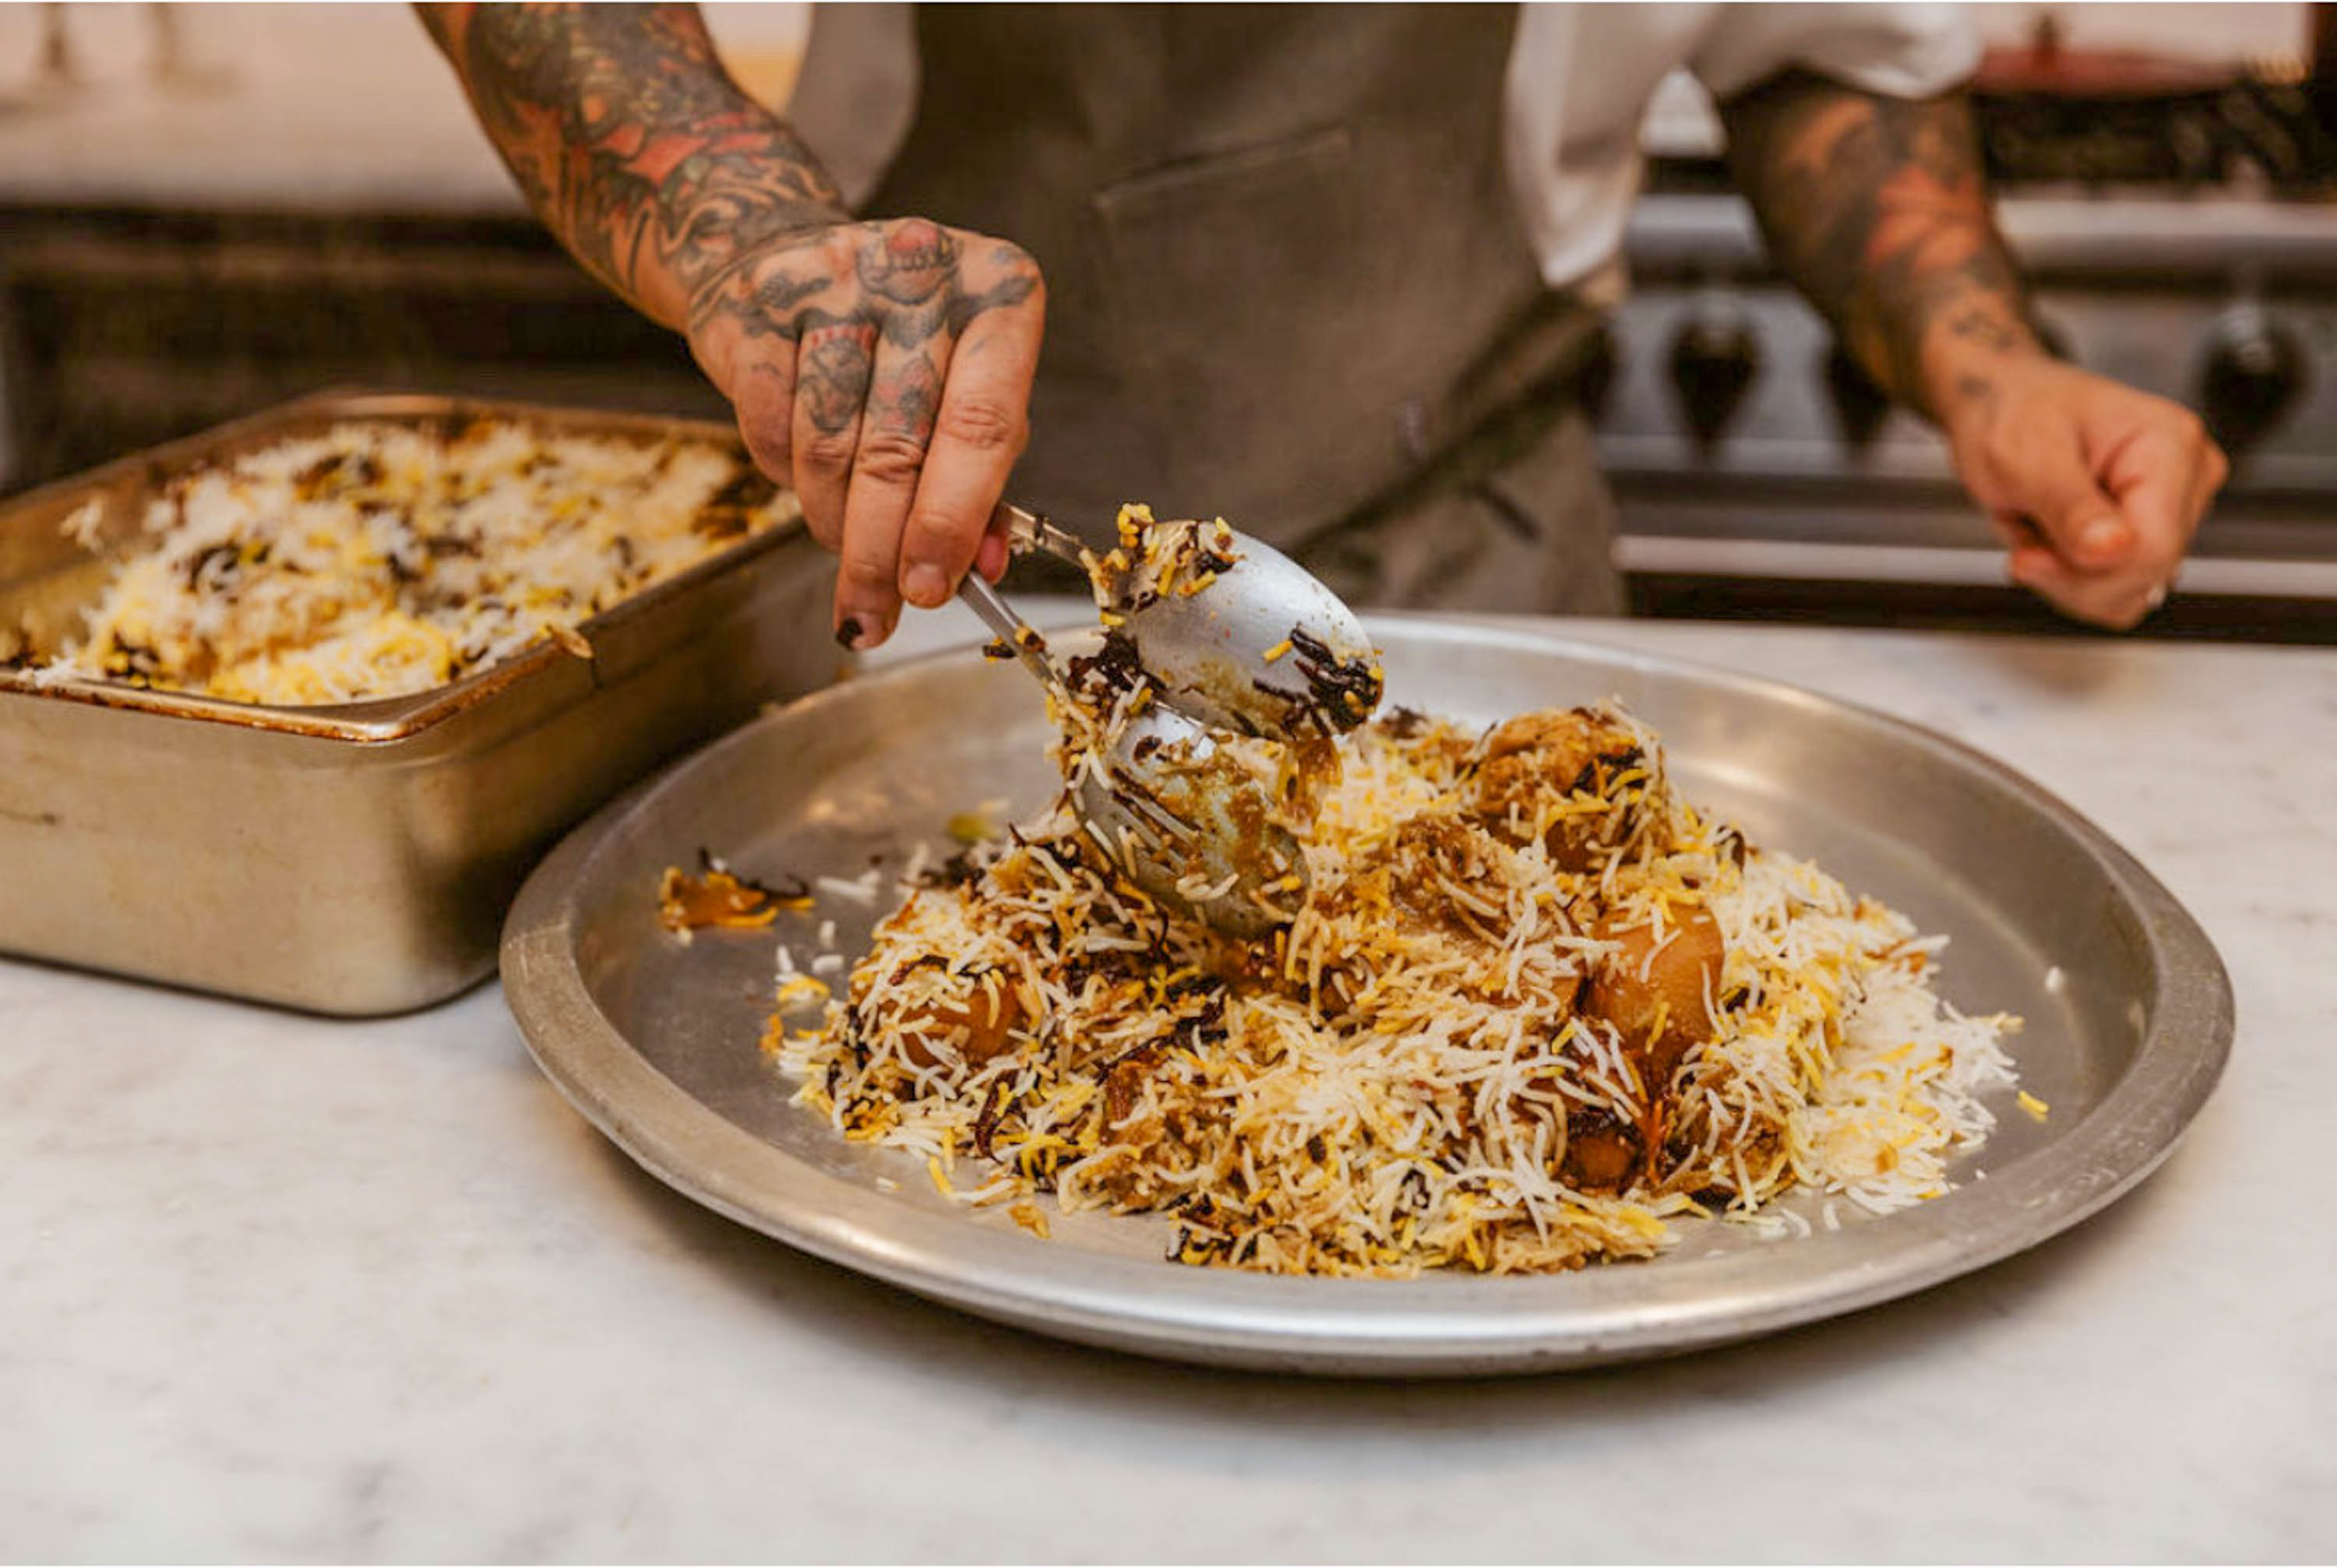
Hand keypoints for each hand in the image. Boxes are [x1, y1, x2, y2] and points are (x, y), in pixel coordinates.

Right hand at [686, 217, 1045, 647]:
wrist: (784, 253)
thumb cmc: (900, 344)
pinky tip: (803, 480)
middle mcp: (919, 269)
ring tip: (844, 545)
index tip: (930, 589)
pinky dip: (785, 476)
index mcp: (998, 291)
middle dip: (883, 549)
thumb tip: (982, 569)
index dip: (954, 520)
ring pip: (829, 446)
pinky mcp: (759, 300)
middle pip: (899, 447)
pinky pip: (769, 425)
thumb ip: (984, 482)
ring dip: (834, 521)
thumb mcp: (964, 394)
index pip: (983, 424)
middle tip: (877, 611)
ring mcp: (835, 277)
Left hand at [1940, 356, 2227, 629]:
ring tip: (2039, 523)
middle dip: (2068, 572)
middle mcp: (2188, 478)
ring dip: (2065, 575)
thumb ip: (2070, 506)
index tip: (2026, 558)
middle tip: (2026, 529)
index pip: (2154, 550)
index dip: (2084, 574)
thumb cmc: (2015, 411)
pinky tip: (2050, 538)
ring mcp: (2176, 509)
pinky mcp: (2153, 533)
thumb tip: (2114, 548)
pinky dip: (2071, 577)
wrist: (2004, 403)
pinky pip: (2116, 591)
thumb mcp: (2025, 455)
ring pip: (2128, 593)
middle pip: (2142, 576)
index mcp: (2170, 446)